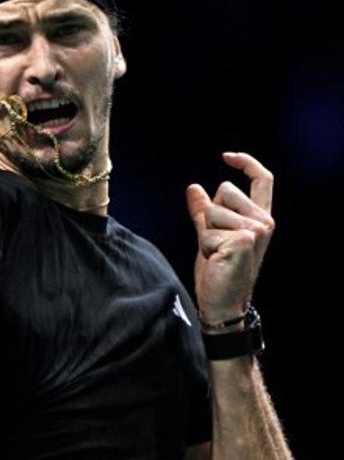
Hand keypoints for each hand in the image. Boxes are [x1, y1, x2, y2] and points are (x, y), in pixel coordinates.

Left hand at [185, 152, 274, 322]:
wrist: (221, 303)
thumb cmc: (218, 270)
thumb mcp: (209, 235)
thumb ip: (203, 211)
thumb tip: (193, 187)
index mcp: (260, 217)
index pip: (263, 179)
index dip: (246, 162)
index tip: (226, 156)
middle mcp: (265, 221)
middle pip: (225, 189)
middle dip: (210, 214)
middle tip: (216, 243)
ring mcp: (257, 230)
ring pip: (213, 209)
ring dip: (206, 231)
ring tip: (216, 253)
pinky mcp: (243, 240)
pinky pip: (207, 229)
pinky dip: (204, 245)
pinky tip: (216, 260)